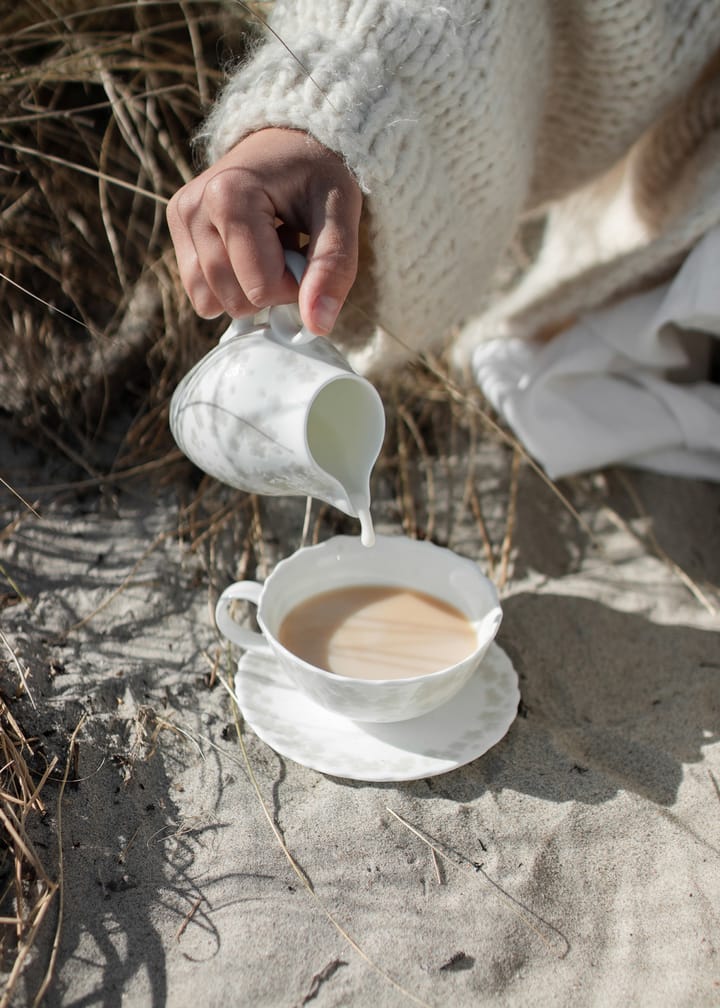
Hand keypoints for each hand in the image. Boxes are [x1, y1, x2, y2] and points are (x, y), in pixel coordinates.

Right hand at [166, 128, 361, 335]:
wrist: (290, 138)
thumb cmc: (318, 173)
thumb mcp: (341, 213)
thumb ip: (333, 267)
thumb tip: (317, 325)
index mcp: (230, 195)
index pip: (261, 288)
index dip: (295, 287)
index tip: (307, 253)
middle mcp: (193, 206)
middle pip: (233, 300)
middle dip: (271, 289)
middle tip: (289, 246)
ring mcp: (180, 218)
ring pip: (210, 302)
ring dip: (248, 288)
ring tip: (268, 244)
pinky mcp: (176, 229)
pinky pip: (200, 291)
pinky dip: (230, 283)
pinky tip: (248, 249)